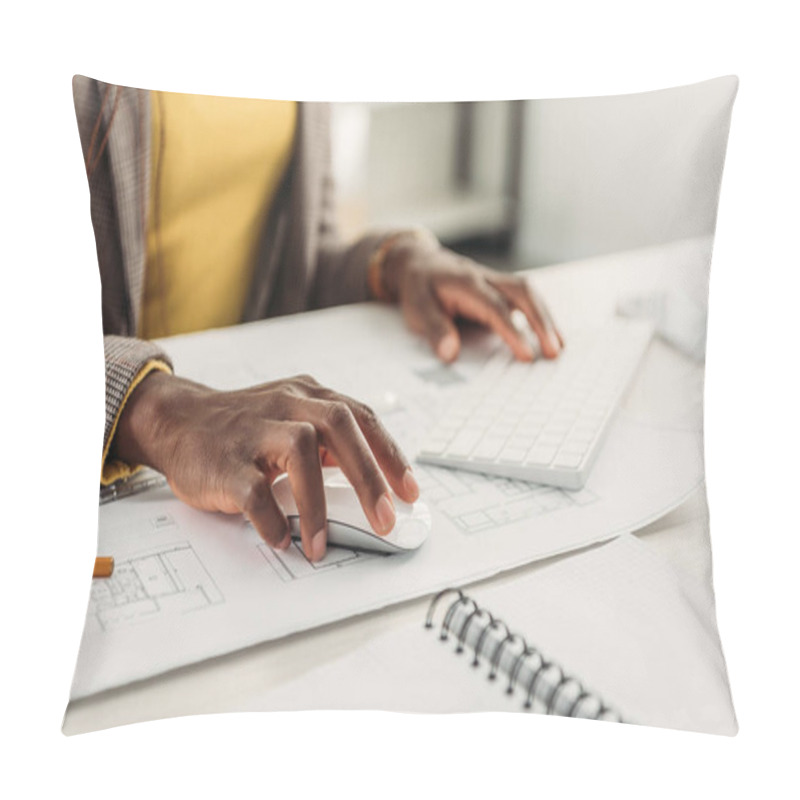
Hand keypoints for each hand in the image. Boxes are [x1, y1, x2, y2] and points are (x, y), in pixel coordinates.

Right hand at [112, 372, 418, 561]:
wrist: (176, 422)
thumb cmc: (242, 427)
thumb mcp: (290, 417)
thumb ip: (328, 440)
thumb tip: (375, 482)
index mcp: (306, 395)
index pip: (360, 417)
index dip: (389, 454)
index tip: (411, 491)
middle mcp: (284, 404)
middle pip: (340, 426)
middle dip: (370, 477)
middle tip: (388, 519)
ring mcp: (253, 430)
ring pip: (300, 451)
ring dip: (318, 504)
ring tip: (323, 544)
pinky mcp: (225, 461)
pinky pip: (254, 491)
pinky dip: (271, 519)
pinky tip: (282, 540)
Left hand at [381, 235, 562, 362]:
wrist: (419, 263)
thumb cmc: (419, 288)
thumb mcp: (416, 309)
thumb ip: (433, 329)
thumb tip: (450, 354)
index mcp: (466, 282)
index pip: (495, 307)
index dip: (512, 331)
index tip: (527, 354)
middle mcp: (486, 278)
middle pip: (522, 293)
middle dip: (541, 322)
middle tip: (553, 352)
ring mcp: (496, 281)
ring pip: (529, 294)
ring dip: (547, 319)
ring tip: (559, 347)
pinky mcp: (501, 289)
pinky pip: (527, 299)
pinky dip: (542, 316)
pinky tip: (552, 336)